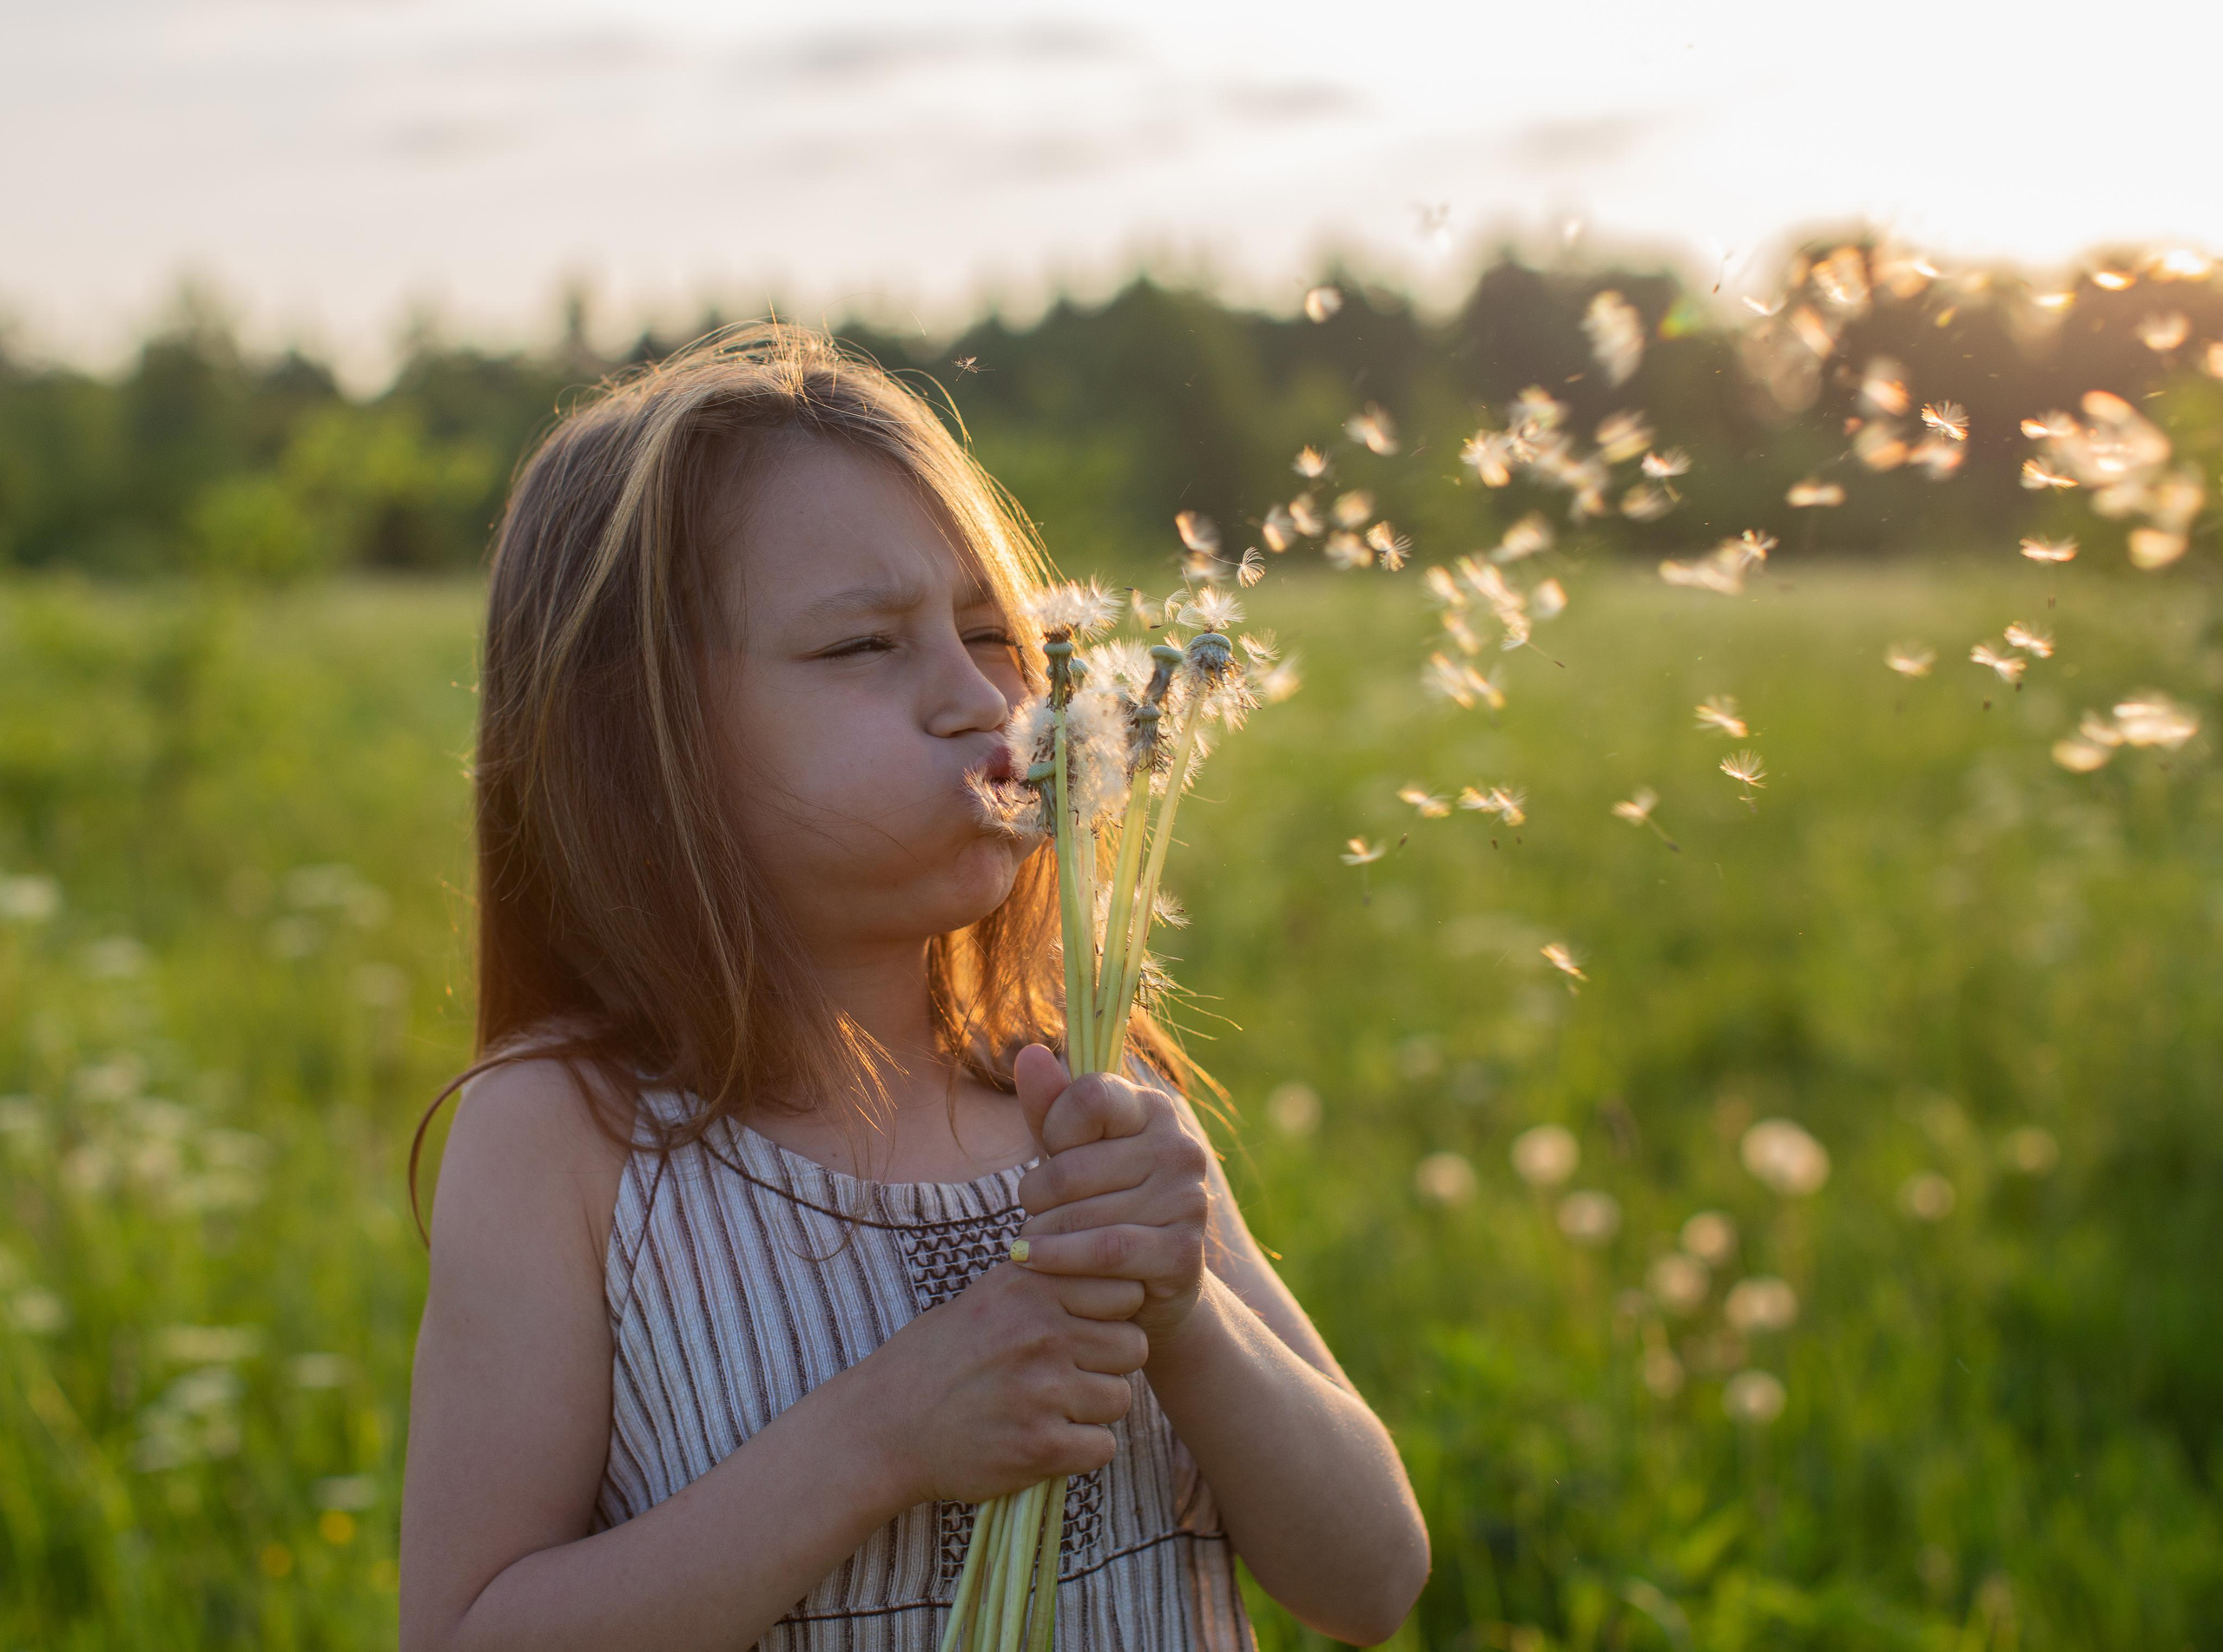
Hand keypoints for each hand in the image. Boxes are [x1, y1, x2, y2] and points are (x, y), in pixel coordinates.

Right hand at [868, 1263, 1147, 1507]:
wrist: (883, 1427)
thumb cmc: (935, 1359)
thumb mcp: (985, 1297)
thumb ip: (1045, 1282)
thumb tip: (1106, 1266)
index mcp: (1029, 1287)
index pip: (1125, 1291)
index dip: (1111, 1314)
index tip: (1085, 1330)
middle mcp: (1040, 1332)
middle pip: (1133, 1345)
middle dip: (1109, 1363)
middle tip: (1072, 1375)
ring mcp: (1043, 1390)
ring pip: (1121, 1397)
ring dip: (1095, 1409)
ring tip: (1052, 1409)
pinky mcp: (1041, 1446)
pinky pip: (1104, 1446)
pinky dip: (1082, 1449)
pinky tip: (1047, 1440)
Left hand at [1010, 1043, 1211, 1350]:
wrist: (1150, 1287)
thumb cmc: (1102, 1205)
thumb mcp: (1071, 1154)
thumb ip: (1049, 1107)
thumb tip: (1029, 1054)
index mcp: (1155, 1111)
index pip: (1090, 1097)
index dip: (1054, 1128)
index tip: (1049, 1153)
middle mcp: (1180, 1149)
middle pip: (1072, 1167)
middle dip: (1034, 1196)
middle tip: (1030, 1212)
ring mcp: (1187, 1201)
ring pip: (1081, 1213)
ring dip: (1040, 1232)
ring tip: (1029, 1240)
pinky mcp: (1183, 1252)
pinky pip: (1104, 1250)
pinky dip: (1058, 1258)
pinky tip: (1030, 1259)